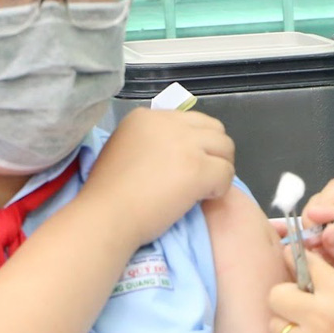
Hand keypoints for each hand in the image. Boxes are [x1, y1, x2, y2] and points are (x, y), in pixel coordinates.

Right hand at [85, 107, 235, 244]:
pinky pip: (227, 173)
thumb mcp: (125, 148)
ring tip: (202, 189)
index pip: (192, 120)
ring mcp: (185, 144)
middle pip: (214, 129)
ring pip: (226, 148)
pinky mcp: (197, 169)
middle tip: (202, 176)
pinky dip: (220, 189)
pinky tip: (201, 199)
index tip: (185, 165)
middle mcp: (168, 123)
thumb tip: (181, 148)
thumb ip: (153, 141)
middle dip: (214, 152)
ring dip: (220, 168)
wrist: (107, 216)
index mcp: (147, 116)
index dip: (195, 144)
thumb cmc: (110, 193)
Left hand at [271, 252, 333, 332]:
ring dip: (286, 324)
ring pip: (275, 327)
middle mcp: (320, 317)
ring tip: (304, 328)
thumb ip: (333, 281)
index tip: (293, 262)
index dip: (295, 261)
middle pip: (277, 296)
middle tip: (299, 303)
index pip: (303, 265)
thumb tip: (302, 270)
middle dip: (286, 296)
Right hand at [299, 179, 333, 318]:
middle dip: (318, 212)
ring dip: (308, 224)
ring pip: (320, 208)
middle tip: (309, 239)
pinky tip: (282, 235)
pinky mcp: (331, 239)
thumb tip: (328, 231)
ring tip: (306, 248)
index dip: (330, 210)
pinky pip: (311, 226)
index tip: (311, 220)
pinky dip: (297, 230)